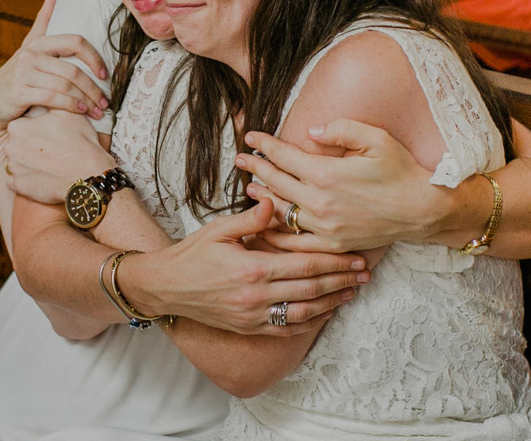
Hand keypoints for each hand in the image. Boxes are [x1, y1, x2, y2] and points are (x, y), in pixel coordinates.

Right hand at [0, 0, 109, 134]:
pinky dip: (71, 105)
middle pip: (73, 69)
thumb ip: (44, 20)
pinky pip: (53, 97)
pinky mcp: (18, 92)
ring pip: (66, 85)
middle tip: (106, 102)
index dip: (95, 57)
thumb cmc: (20, 75)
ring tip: (98, 110)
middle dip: (94, 88)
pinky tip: (82, 112)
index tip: (105, 74)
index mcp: (39, 43)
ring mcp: (23, 72)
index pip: (76, 42)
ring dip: (86, 100)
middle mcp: (30, 54)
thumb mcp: (31, 46)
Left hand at [4, 109, 113, 202]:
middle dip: (31, 146)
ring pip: (17, 162)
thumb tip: (49, 96)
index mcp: (18, 127)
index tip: (49, 133)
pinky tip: (44, 176)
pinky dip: (28, 180)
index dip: (37, 129)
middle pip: (18, 144)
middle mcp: (9, 147)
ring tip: (50, 163)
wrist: (88, 173)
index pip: (22, 125)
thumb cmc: (79, 142)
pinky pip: (18, 182)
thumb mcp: (68, 114)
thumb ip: (52, 104)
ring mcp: (13, 169)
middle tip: (51, 148)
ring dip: (29, 162)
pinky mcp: (18, 186)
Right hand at [126, 200, 370, 335]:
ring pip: (303, 313)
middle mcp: (256, 296)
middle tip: (364, 274)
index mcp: (253, 268)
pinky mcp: (248, 328)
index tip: (355, 256)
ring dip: (331, 303)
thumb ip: (251, 218)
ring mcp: (253, 316)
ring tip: (352, 293)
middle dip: (341, 281)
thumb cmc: (193, 254)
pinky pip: (286, 329)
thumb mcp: (219, 228)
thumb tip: (275, 201)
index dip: (333, 262)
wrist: (166, 287)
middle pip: (310, 290)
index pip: (304, 265)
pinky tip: (325, 314)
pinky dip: (309, 323)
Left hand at [237, 119, 441, 252]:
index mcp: (327, 173)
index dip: (265, 145)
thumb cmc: (401, 170)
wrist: (422, 209)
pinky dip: (278, 232)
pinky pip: (296, 240)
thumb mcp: (376, 138)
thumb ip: (341, 130)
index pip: (285, 156)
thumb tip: (311, 130)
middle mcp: (320, 202)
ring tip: (250, 187)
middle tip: (240, 159)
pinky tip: (269, 225)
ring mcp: (325, 226)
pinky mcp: (333, 243)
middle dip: (256, 167)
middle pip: (278, 182)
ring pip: (282, 211)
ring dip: (264, 197)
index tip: (251, 136)